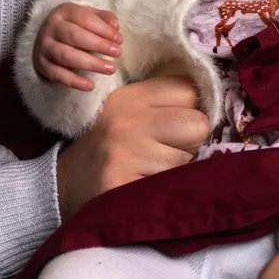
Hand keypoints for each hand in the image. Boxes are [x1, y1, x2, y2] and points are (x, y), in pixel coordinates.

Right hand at [34, 3, 121, 90]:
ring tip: (111, 69)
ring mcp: (44, 47)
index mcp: (64, 12)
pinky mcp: (42, 65)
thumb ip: (103, 18)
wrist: (47, 38)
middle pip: (75, 36)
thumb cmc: (74, 26)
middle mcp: (51, 28)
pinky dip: (74, 81)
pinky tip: (90, 86)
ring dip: (91, 63)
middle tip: (117, 53)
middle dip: (99, 45)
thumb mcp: (87, 16)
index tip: (119, 39)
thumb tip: (115, 26)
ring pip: (67, 56)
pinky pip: (57, 75)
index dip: (103, 29)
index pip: (84, 18)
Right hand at [55, 77, 207, 211]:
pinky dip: (162, 189)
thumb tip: (214, 104)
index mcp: (131, 96)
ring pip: (186, 159)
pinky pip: (170, 185)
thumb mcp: (127, 110)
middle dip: (190, 141)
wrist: (64, 183)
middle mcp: (128, 120)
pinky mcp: (124, 184)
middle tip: (165, 150)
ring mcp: (126, 153)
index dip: (191, 109)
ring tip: (147, 168)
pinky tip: (142, 184)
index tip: (176, 124)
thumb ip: (164, 102)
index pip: (189, 90)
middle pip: (197, 124)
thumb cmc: (108, 145)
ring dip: (175, 169)